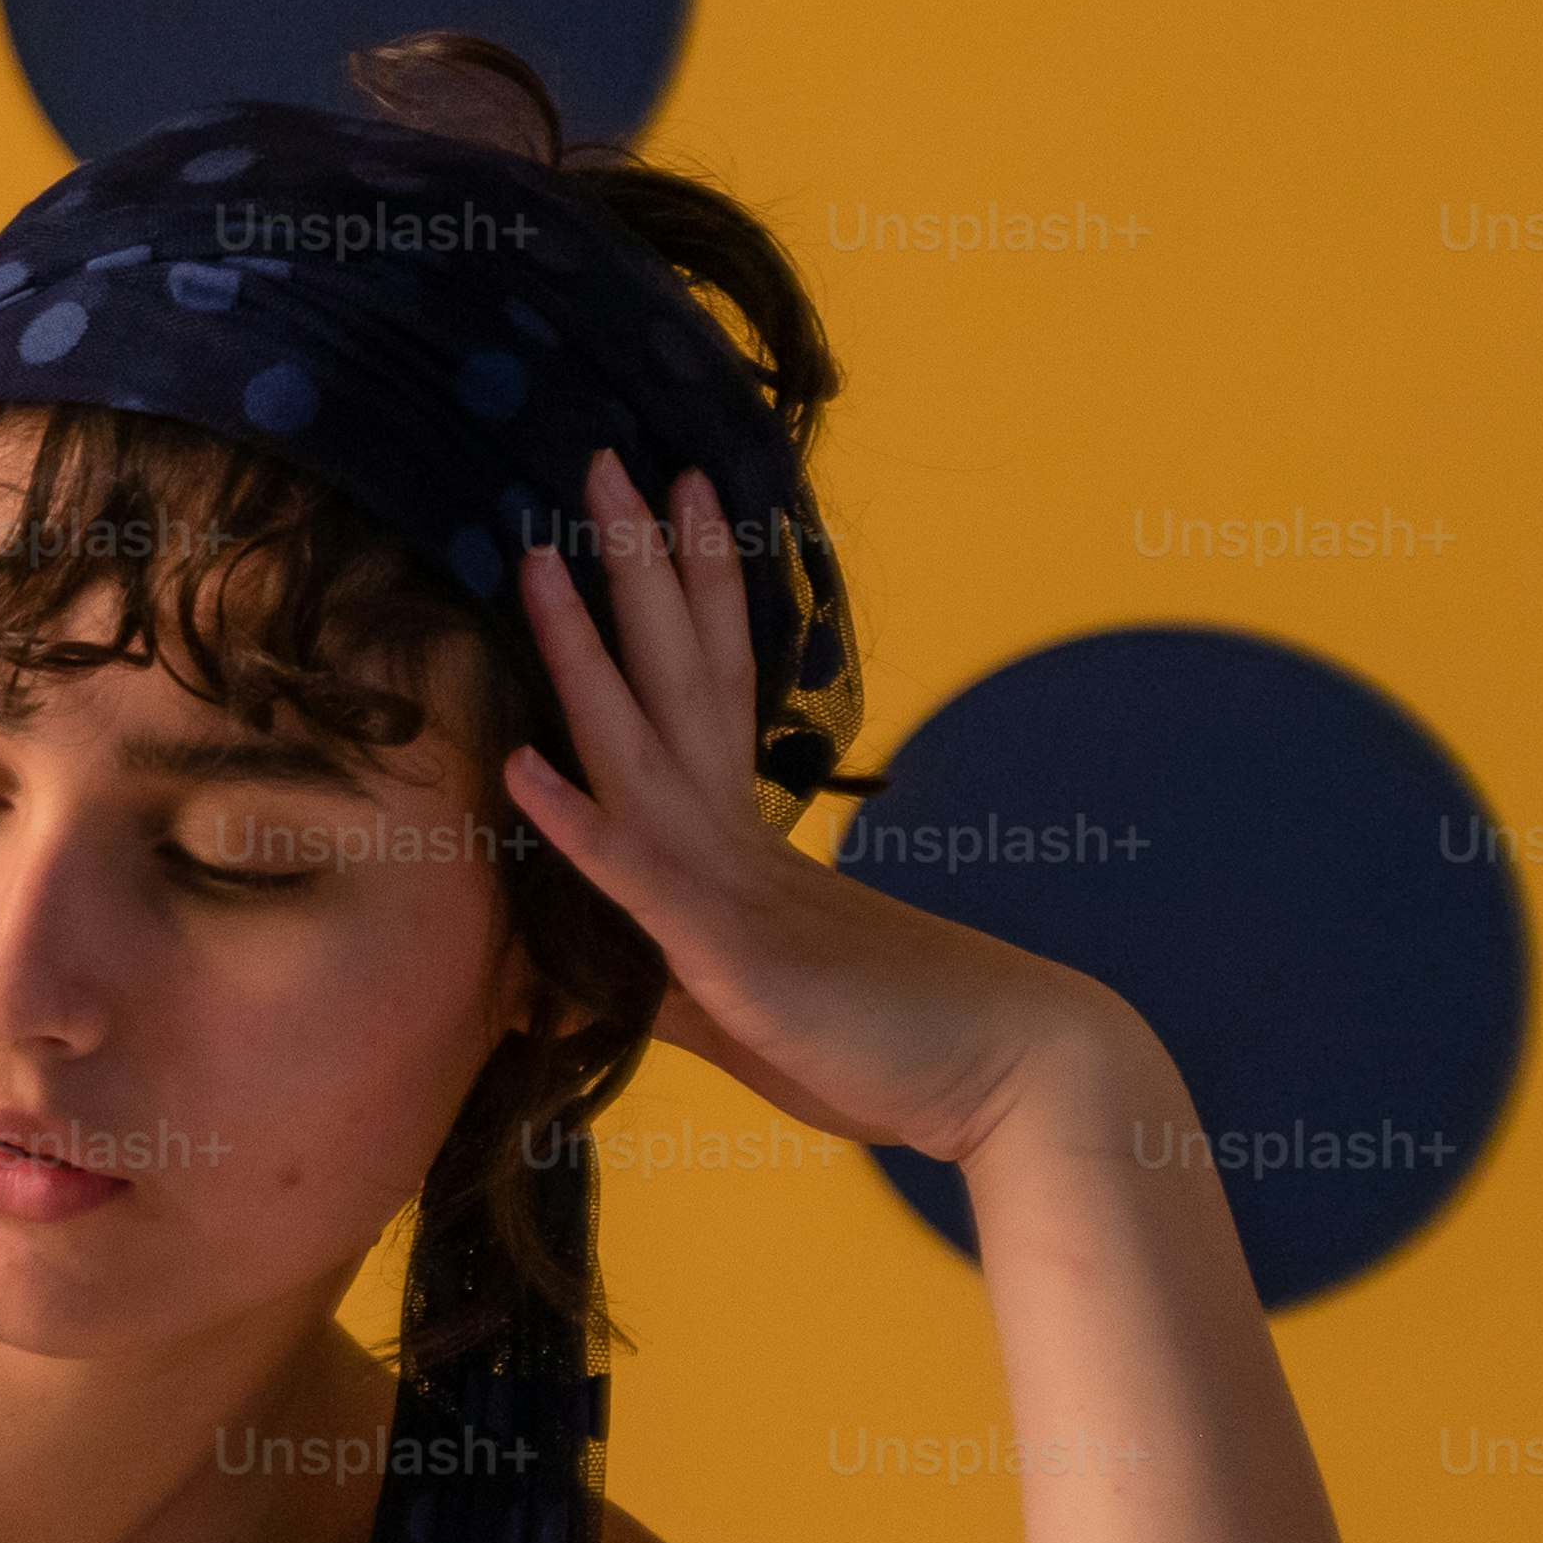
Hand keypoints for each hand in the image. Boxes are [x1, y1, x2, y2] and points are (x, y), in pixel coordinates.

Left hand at [498, 448, 1121, 1168]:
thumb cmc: (898, 1050)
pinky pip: (640, 879)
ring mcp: (734, 886)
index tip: (666, 500)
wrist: (1023, 1086)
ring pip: (642, 744)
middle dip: (632, 564)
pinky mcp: (730, 954)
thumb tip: (582, 979)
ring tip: (536, 554)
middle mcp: (741, 837)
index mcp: (752, 838)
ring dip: (583, 649)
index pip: (708, 684)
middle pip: (675, 672)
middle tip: (601, 456)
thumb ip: (667, 983)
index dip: (680, 589)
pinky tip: (519, 767)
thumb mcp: (754, 1015)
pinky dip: (578, 824)